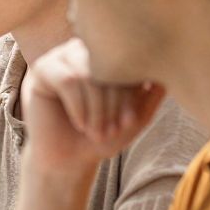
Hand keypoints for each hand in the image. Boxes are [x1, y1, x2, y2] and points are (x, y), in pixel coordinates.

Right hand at [21, 39, 165, 173]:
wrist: (69, 159)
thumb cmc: (103, 136)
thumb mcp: (135, 117)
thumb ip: (152, 95)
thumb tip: (167, 72)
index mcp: (110, 56)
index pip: (128, 61)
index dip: (132, 91)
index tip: (130, 122)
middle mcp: (87, 50)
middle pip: (107, 64)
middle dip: (113, 101)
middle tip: (113, 130)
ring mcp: (64, 57)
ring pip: (87, 73)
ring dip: (96, 107)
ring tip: (96, 131)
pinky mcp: (43, 70)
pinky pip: (66, 80)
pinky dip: (78, 106)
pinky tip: (80, 124)